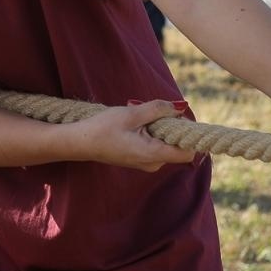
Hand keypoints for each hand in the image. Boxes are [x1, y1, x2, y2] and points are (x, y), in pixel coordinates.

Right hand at [70, 100, 195, 171]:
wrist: (81, 142)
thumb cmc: (103, 128)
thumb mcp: (131, 114)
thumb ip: (158, 109)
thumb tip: (180, 106)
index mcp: (154, 154)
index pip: (188, 153)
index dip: (189, 135)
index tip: (178, 118)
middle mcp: (154, 163)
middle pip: (177, 145)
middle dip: (170, 126)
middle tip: (151, 112)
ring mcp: (147, 163)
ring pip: (166, 143)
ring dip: (159, 127)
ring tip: (138, 117)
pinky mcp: (141, 159)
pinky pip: (156, 145)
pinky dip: (151, 132)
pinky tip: (134, 124)